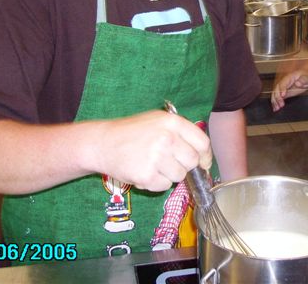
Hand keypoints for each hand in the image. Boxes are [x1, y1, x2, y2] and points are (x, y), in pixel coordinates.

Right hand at [91, 110, 211, 192]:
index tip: (203, 162)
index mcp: (172, 122)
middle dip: (184, 165)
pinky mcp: (146, 175)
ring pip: (179, 176)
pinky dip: (156, 183)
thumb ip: (181, 133)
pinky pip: (164, 186)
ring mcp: (156, 157)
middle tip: (168, 161)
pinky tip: (144, 171)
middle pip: (192, 161)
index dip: (205, 156)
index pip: (202, 143)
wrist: (102, 143)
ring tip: (152, 164)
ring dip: (169, 175)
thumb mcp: (158, 121)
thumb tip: (203, 156)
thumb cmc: (132, 132)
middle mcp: (167, 138)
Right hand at [271, 70, 307, 110]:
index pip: (283, 82)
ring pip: (275, 93)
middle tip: (281, 104)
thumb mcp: (307, 77)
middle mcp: (283, 81)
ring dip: (275, 101)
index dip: (282, 89)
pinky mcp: (282, 92)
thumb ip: (303, 80)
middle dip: (277, 97)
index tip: (283, 95)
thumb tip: (298, 83)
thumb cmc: (306, 77)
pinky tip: (275, 108)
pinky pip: (277, 97)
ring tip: (277, 108)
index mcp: (289, 77)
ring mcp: (282, 87)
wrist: (306, 78)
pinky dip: (275, 102)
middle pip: (277, 88)